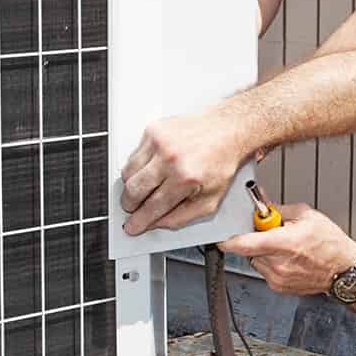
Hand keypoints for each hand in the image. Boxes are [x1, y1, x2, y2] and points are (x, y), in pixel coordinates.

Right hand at [119, 110, 253, 234]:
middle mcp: (170, 158)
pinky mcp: (153, 129)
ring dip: (131, 186)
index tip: (133, 225)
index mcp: (186, 177)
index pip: (153, 207)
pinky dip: (136, 167)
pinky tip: (150, 169)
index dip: (139, 221)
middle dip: (130, 205)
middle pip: (134, 190)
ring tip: (143, 189)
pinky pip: (132, 156)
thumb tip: (157, 223)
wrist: (227, 130)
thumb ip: (182, 217)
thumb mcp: (210, 200)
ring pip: (127, 173)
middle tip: (133, 209)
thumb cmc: (221, 161)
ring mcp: (159, 141)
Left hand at [219, 205, 355, 295]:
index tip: (222, 236)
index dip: (229, 240)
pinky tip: (289, 260)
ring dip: (264, 252)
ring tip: (285, 248)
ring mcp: (278, 278)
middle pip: (250, 250)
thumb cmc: (331, 244)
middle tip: (272, 233)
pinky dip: (272, 263)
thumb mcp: (307, 216)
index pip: (245, 244)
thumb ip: (279, 209)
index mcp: (284, 244)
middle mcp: (279, 264)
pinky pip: (265, 271)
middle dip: (256, 239)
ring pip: (257, 260)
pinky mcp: (279, 288)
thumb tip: (262, 204)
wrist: (345, 271)